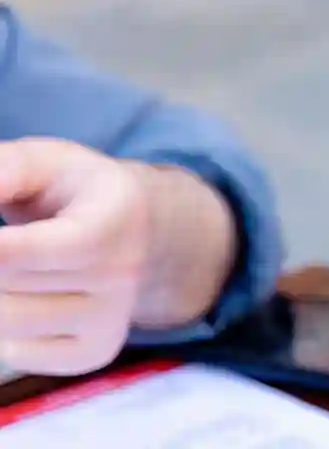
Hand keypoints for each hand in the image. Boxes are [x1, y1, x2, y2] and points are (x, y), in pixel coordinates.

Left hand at [0, 140, 234, 374]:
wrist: (129, 226)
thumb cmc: (72, 189)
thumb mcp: (43, 162)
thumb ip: (6, 170)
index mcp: (117, 217)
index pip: (26, 251)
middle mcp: (126, 272)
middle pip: (6, 283)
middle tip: (4, 246)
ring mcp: (115, 318)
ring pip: (6, 324)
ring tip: (14, 269)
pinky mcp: (97, 352)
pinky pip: (18, 354)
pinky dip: (6, 331)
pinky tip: (29, 299)